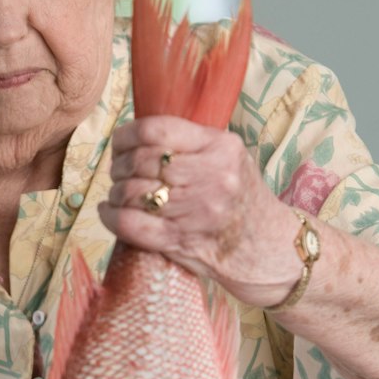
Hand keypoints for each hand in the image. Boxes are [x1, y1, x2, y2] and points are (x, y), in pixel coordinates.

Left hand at [100, 115, 305, 306]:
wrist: (268, 247)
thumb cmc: (241, 199)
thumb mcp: (229, 158)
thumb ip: (191, 144)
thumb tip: (137, 136)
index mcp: (221, 147)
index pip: (158, 130)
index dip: (127, 135)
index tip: (120, 143)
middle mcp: (211, 176)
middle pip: (141, 161)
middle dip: (120, 167)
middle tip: (119, 173)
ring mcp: (196, 210)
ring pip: (132, 192)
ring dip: (116, 192)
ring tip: (119, 194)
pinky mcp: (181, 240)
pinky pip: (131, 225)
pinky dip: (111, 217)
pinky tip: (109, 212)